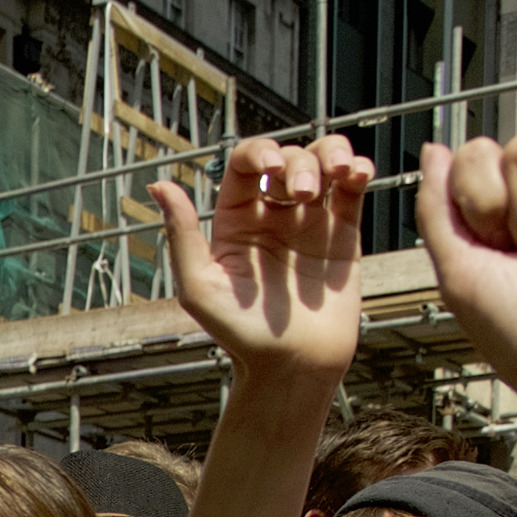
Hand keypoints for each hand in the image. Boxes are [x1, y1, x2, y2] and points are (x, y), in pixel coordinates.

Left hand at [154, 134, 372, 383]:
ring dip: (329, 156)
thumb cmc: (240, 335)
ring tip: (338, 176)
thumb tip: (160, 185)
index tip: (271, 167)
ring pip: (321, 163)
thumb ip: (182, 234)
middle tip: (302, 195)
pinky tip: (357, 174)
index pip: (245, 164)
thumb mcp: (199, 286)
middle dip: (298, 163)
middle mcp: (271, 216)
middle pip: (287, 159)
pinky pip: (351, 189)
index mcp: (235, 221)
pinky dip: (357, 169)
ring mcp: (309, 222)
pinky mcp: (342, 233)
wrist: (293, 364)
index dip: (259, 151)